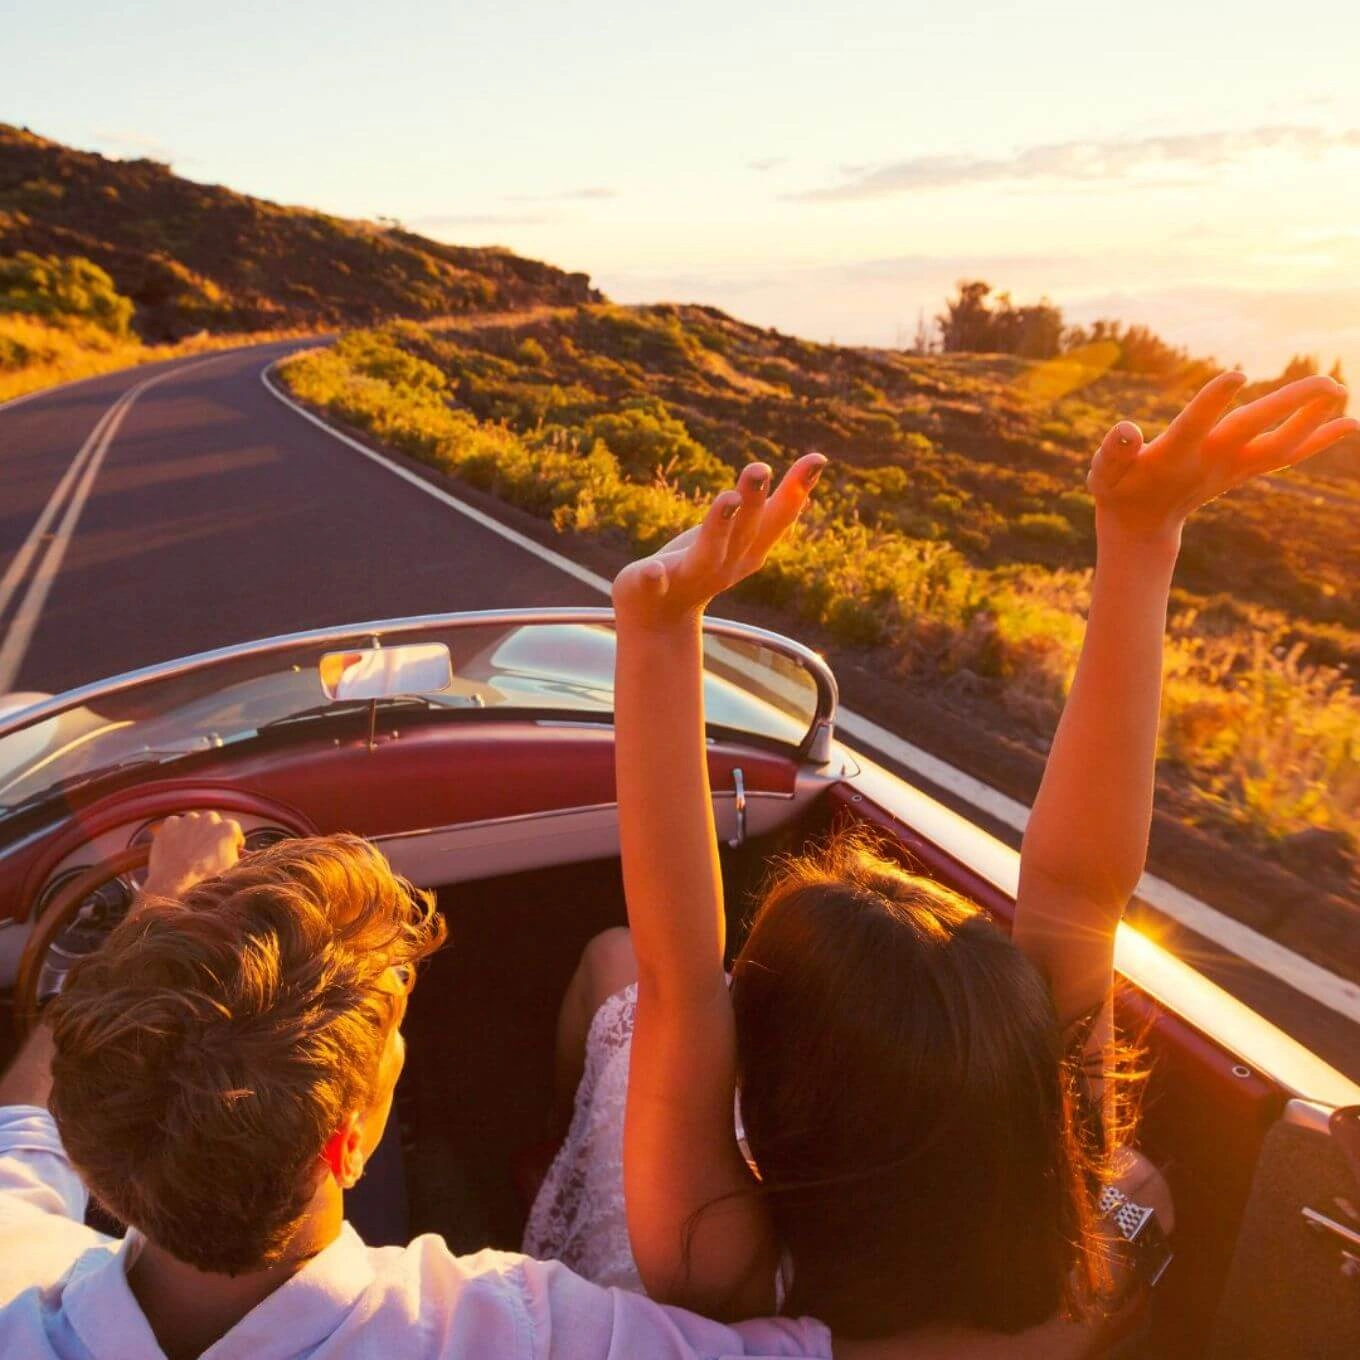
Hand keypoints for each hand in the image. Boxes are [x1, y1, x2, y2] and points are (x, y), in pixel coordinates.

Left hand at [141, 811, 243, 900]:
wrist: (175, 881)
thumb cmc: (206, 876)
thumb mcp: (231, 866)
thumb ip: (235, 852)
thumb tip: (233, 849)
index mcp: (229, 827)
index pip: (233, 831)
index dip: (230, 843)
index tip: (225, 852)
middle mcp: (210, 818)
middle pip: (213, 823)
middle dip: (210, 833)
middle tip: (204, 851)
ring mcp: (189, 819)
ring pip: (193, 822)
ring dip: (193, 832)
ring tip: (188, 851)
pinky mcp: (171, 823)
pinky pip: (175, 825)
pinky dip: (176, 833)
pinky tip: (176, 847)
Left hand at [612, 454, 826, 627]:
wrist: (659, 620)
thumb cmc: (702, 566)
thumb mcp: (740, 535)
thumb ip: (770, 507)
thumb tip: (815, 467)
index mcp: (746, 551)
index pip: (777, 518)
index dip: (797, 490)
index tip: (818, 459)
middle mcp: (724, 565)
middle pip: (744, 532)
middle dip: (753, 501)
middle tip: (760, 468)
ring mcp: (689, 578)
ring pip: (708, 553)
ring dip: (718, 527)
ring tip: (727, 499)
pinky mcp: (651, 589)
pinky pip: (654, 586)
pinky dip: (655, 580)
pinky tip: (653, 571)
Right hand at [1088, 371, 1356, 545]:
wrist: (1142, 526)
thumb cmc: (1118, 489)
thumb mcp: (1104, 473)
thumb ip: (1113, 452)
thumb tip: (1125, 430)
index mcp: (1172, 457)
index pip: (1193, 427)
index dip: (1211, 403)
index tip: (1237, 376)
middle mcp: (1208, 462)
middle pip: (1250, 431)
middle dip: (1287, 408)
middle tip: (1328, 385)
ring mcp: (1230, 468)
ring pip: (1278, 447)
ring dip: (1314, 423)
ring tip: (1342, 393)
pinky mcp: (1243, 470)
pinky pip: (1286, 455)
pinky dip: (1318, 440)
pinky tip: (1349, 424)